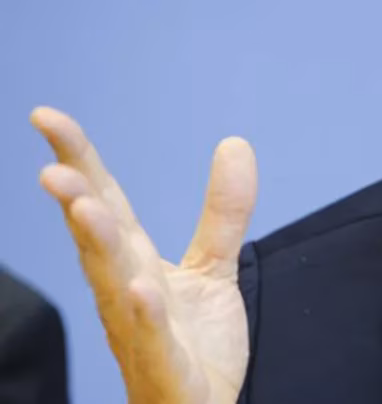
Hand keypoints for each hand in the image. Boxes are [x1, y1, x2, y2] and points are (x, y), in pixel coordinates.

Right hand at [31, 107, 255, 403]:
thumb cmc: (191, 342)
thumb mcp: (212, 267)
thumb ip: (222, 211)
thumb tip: (235, 142)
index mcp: (133, 263)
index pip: (104, 202)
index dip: (78, 160)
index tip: (46, 116)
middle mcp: (125, 291)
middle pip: (97, 238)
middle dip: (75, 202)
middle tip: (53, 167)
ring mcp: (140, 329)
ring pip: (112, 284)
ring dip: (98, 246)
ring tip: (83, 207)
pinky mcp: (167, 366)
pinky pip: (153, 337)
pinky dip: (145, 313)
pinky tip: (140, 287)